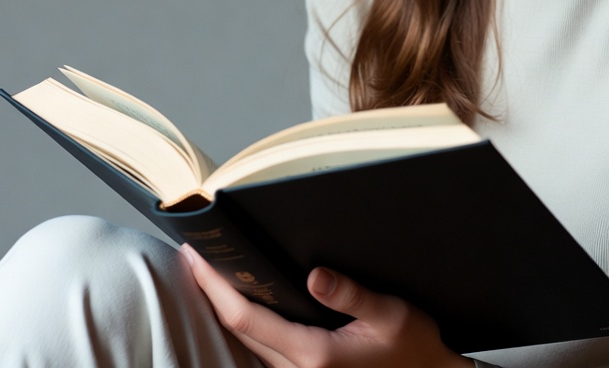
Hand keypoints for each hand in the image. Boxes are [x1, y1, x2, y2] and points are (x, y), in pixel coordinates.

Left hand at [180, 244, 472, 367]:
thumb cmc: (411, 346)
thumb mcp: (389, 313)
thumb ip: (351, 295)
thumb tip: (316, 275)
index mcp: (314, 354)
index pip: (247, 317)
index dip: (215, 286)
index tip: (197, 258)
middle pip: (239, 329)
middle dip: (213, 291)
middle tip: (197, 254)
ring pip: (247, 342)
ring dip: (226, 307)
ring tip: (213, 272)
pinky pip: (262, 349)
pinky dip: (246, 322)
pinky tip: (244, 300)